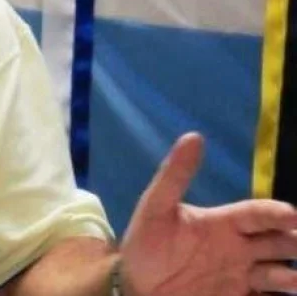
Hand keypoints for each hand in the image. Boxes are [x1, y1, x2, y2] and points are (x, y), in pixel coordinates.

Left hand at [120, 133, 296, 294]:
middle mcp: (242, 249)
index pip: (259, 214)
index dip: (277, 214)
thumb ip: (173, 176)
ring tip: (293, 279)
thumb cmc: (146, 244)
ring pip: (281, 274)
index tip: (292, 215)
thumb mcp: (155, 209)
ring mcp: (243, 277)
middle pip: (281, 242)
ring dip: (291, 276)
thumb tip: (193, 136)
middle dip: (295, 242)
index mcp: (226, 223)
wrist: (135, 286)